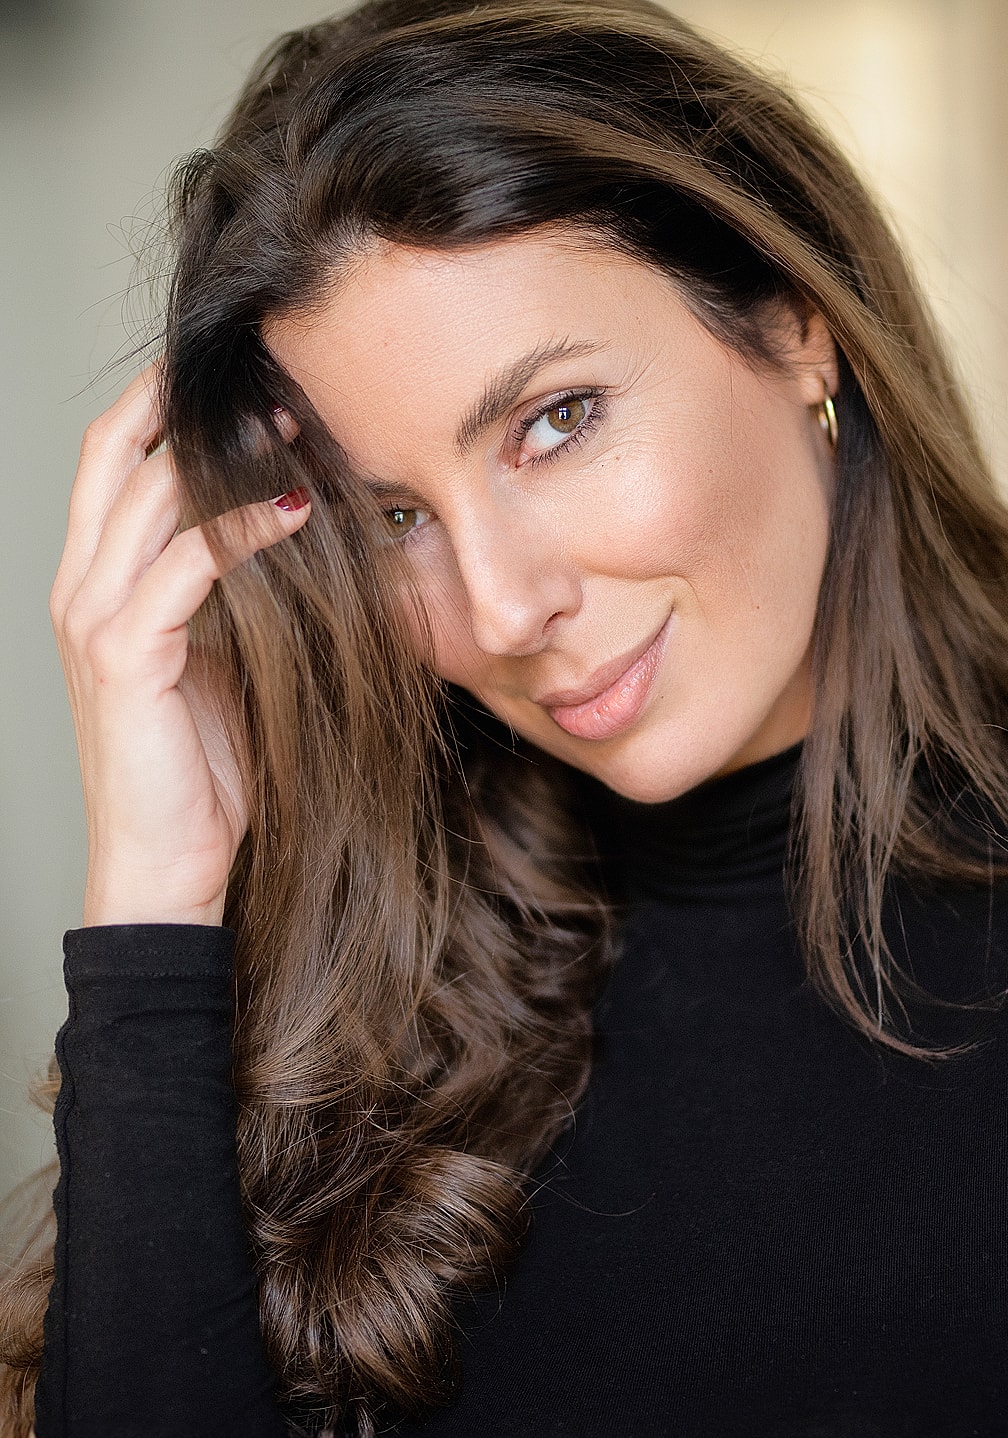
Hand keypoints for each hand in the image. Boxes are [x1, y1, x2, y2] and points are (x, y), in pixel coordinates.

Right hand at [49, 365, 310, 926]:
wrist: (168, 865)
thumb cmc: (202, 768)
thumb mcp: (219, 660)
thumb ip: (231, 595)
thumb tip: (292, 530)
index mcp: (97, 584)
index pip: (113, 463)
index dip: (163, 406)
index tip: (240, 375)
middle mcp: (81, 589)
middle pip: (115, 456)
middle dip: (186, 403)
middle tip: (268, 372)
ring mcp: (94, 620)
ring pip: (146, 498)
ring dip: (223, 452)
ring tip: (294, 422)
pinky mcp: (125, 656)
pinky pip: (184, 565)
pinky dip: (241, 528)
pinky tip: (296, 509)